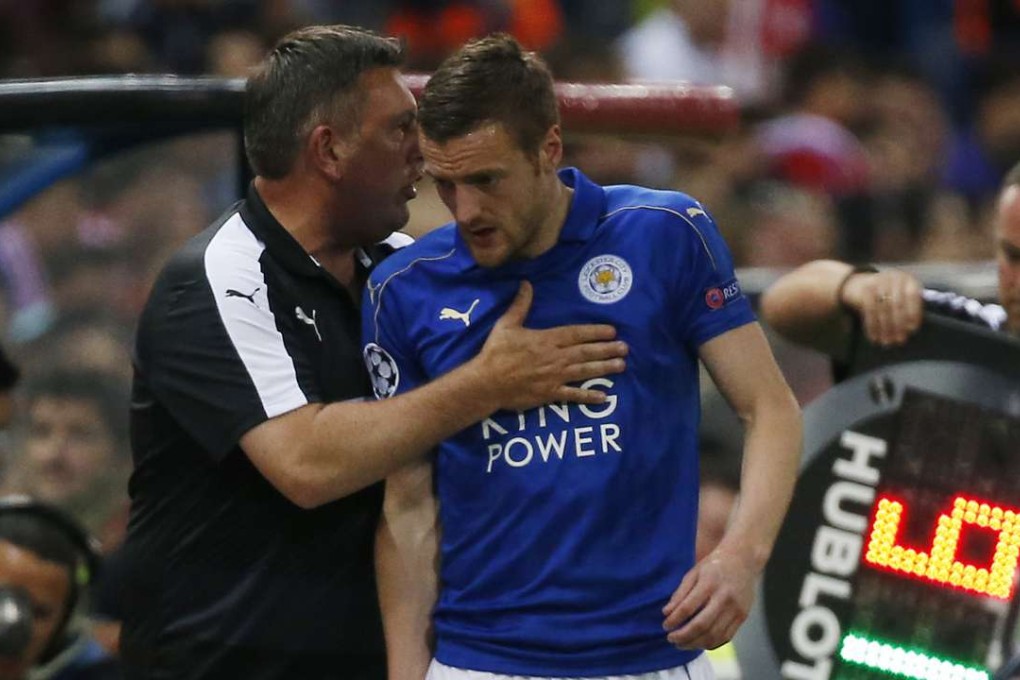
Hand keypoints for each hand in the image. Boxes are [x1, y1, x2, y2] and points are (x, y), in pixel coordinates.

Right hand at [473, 281, 627, 410]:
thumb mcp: (506, 325)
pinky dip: (588, 396)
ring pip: (585, 371)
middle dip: (607, 350)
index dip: (595, 332)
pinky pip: (573, 395)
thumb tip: (526, 283)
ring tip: (621, 366)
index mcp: (546, 339)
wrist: (487, 382)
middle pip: (586, 352)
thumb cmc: (496, 352)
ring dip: (604, 368)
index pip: (576, 334)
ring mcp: (554, 377)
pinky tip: (603, 396)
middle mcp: (555, 357)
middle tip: (625, 348)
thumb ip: (520, 305)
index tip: (612, 331)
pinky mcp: (550, 394)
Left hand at [661, 548, 756, 650]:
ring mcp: (736, 608)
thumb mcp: (693, 573)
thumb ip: (680, 593)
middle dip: (683, 636)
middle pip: (701, 625)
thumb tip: (666, 613)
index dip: (674, 620)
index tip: (665, 626)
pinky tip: (698, 643)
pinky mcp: (743, 616)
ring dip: (695, 644)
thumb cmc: (713, 566)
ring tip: (682, 644)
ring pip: (714, 635)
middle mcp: (724, 597)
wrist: (742, 559)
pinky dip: (710, 644)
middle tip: (671, 638)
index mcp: (709, 583)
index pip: (687, 608)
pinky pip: (726, 637)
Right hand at [841, 269, 922, 346]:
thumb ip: (909, 308)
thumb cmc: (888, 295)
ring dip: (885, 328)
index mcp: (908, 279)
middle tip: (899, 340)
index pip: (912, 296)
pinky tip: (874, 337)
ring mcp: (878, 282)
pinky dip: (872, 326)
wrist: (861, 284)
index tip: (912, 329)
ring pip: (883, 309)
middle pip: (897, 304)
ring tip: (886, 342)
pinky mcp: (865, 290)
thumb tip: (910, 329)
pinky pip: (869, 310)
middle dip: (898, 325)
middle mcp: (894, 277)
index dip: (913, 313)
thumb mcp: (902, 296)